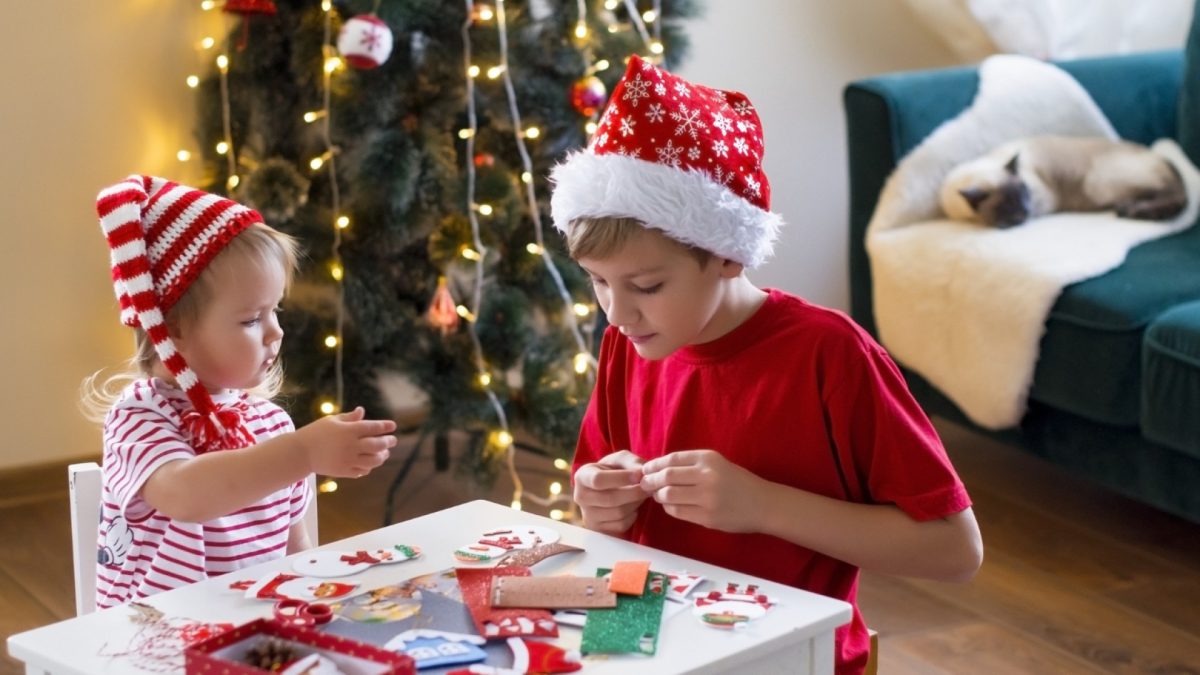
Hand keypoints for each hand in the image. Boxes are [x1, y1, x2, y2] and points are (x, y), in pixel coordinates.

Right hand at [295, 406, 395, 477]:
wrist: (300, 452)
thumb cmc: (316, 432)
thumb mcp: (332, 420)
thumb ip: (349, 418)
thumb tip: (362, 411)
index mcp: (348, 430)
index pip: (372, 427)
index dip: (385, 426)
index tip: (393, 426)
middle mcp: (350, 445)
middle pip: (377, 445)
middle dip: (388, 442)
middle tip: (393, 441)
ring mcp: (348, 460)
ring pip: (373, 461)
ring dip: (382, 457)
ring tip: (384, 454)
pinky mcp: (343, 471)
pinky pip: (362, 471)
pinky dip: (368, 467)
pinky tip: (370, 463)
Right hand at [573, 450, 647, 534]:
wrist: (608, 489)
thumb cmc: (614, 471)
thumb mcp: (621, 460)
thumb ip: (632, 462)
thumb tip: (642, 474)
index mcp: (582, 476)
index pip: (598, 480)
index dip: (621, 478)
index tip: (639, 475)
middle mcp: (580, 497)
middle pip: (610, 499)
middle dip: (634, 492)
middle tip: (648, 486)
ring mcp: (588, 516)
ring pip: (618, 513)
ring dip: (635, 503)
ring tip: (641, 494)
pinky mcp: (599, 530)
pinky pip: (621, 525)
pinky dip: (633, 516)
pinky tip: (633, 506)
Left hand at [640, 450, 768, 532]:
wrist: (762, 504)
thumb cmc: (737, 482)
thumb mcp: (717, 464)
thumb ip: (690, 465)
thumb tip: (657, 468)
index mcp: (709, 459)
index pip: (672, 459)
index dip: (654, 465)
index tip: (645, 469)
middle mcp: (707, 476)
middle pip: (666, 477)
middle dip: (650, 481)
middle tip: (644, 484)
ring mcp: (707, 498)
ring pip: (669, 496)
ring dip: (658, 496)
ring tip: (657, 495)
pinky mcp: (707, 517)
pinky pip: (678, 512)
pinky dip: (669, 508)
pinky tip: (670, 505)